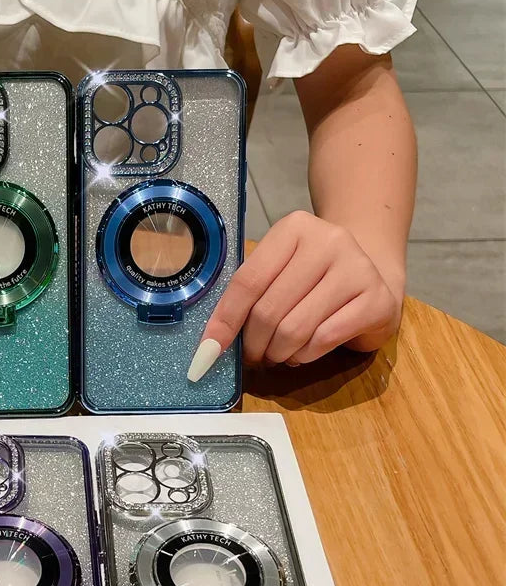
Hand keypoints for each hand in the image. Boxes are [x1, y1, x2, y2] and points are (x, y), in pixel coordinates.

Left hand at [187, 211, 402, 380]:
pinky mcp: (377, 299)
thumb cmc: (312, 278)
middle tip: (253, 356)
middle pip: (269, 310)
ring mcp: (357, 268)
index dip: (224, 320)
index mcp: (294, 228)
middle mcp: (328, 241)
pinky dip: (304, 355)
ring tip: (278, 354)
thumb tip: (214, 343)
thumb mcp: (279, 272)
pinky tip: (302, 352)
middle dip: (253, 344)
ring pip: (294, 329)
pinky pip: (323, 340)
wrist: (374, 275)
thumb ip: (249, 297)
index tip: (208, 350)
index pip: (247, 281)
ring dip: (278, 353)